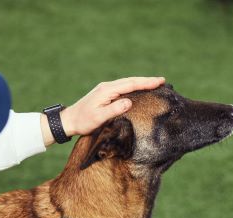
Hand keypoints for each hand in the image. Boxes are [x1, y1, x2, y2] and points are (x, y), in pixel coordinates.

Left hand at [40, 77, 164, 145]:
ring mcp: (106, 90)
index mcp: (107, 90)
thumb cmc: (83, 121)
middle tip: (163, 81)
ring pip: (127, 84)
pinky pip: (123, 88)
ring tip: (155, 84)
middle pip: (131, 81)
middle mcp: (107, 87)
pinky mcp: (105, 94)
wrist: (69, 121)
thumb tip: (129, 101)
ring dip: (141, 83)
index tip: (160, 81)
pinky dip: (133, 88)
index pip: (130, 84)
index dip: (146, 83)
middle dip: (147, 81)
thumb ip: (114, 109)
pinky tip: (139, 91)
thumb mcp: (99, 117)